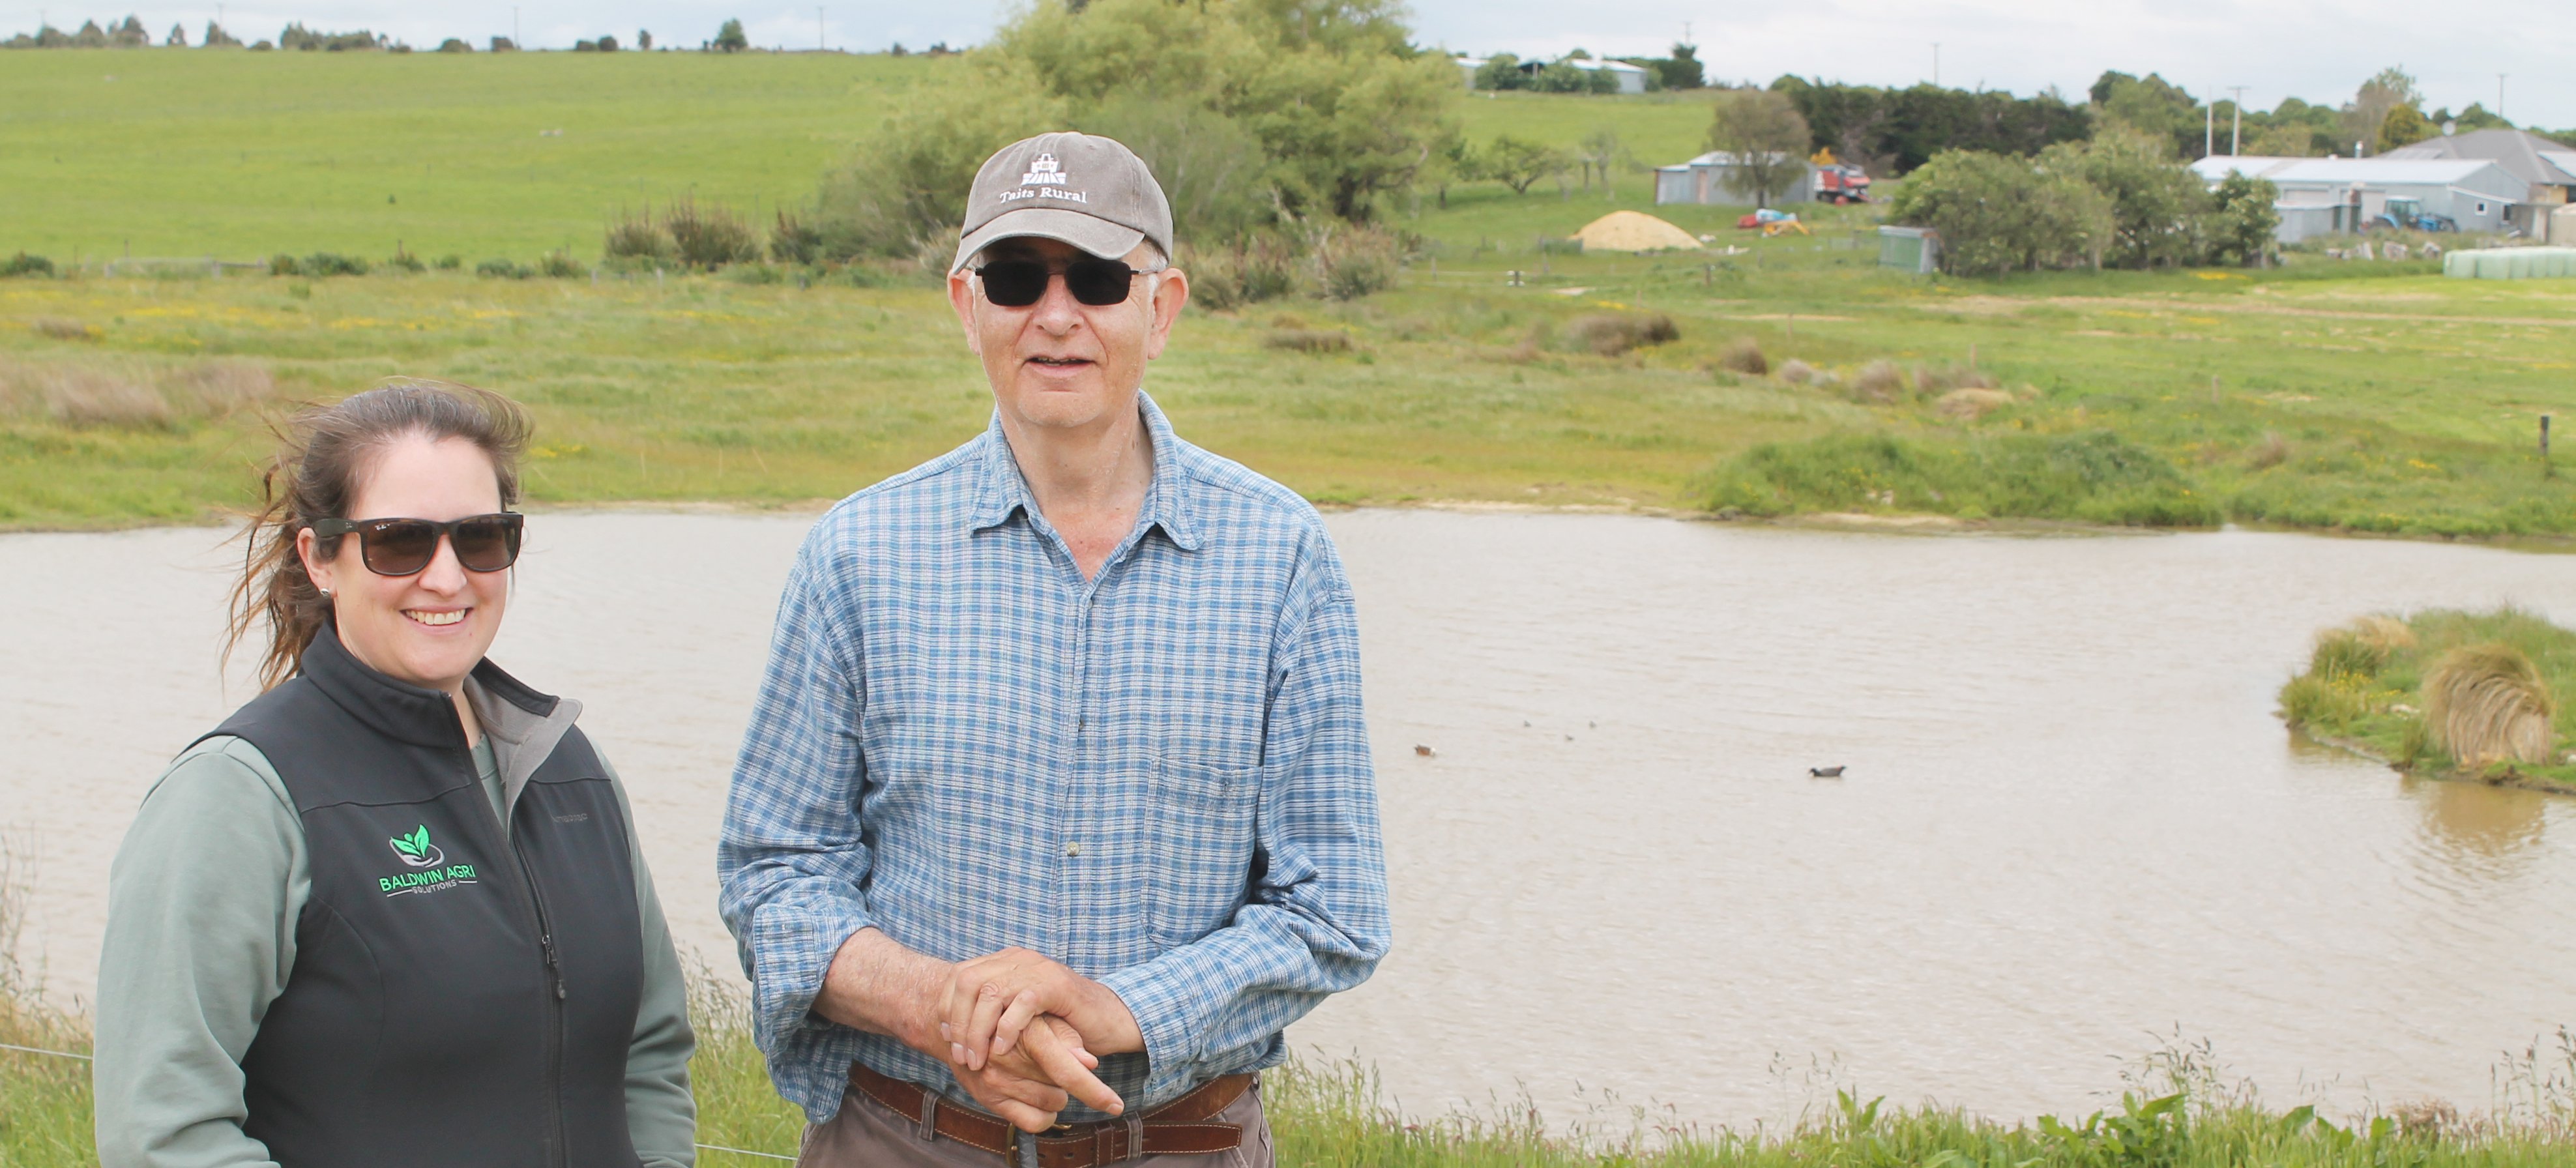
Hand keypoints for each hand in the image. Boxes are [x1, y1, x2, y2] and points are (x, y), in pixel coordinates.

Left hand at [940, 948, 1142, 1111]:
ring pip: (990, 992)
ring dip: (977, 1030)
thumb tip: (943, 1030)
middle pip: (968, 981)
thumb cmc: (1059, 1022)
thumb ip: (987, 1012)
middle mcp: (1018, 959)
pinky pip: (1021, 1003)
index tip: (945, 1038)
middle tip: (960, 1055)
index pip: (959, 975)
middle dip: (957, 1021)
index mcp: (1005, 961)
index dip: (946, 1007)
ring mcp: (1038, 968)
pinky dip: (1007, 1029)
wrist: (1107, 1019)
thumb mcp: (1016, 1013)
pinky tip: (1003, 1050)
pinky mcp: (1056, 985)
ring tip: (977, 1059)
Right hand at [944, 1015, 1099, 1131]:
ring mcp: (995, 1082)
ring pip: (1051, 1104)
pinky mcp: (988, 1100)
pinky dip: (1044, 1113)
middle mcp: (1007, 1061)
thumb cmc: (1013, 1018)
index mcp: (1027, 1034)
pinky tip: (1037, 1094)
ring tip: (1039, 1072)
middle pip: (1062, 1087)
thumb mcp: (1042, 1017)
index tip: (1115, 1105)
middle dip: (1067, 1076)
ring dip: (1054, 1092)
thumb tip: (1090, 1062)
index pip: (1065, 1071)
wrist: (964, 1026)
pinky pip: (1034, 1122)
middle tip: (1052, 1060)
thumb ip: (1067, 1037)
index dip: (1094, 1090)